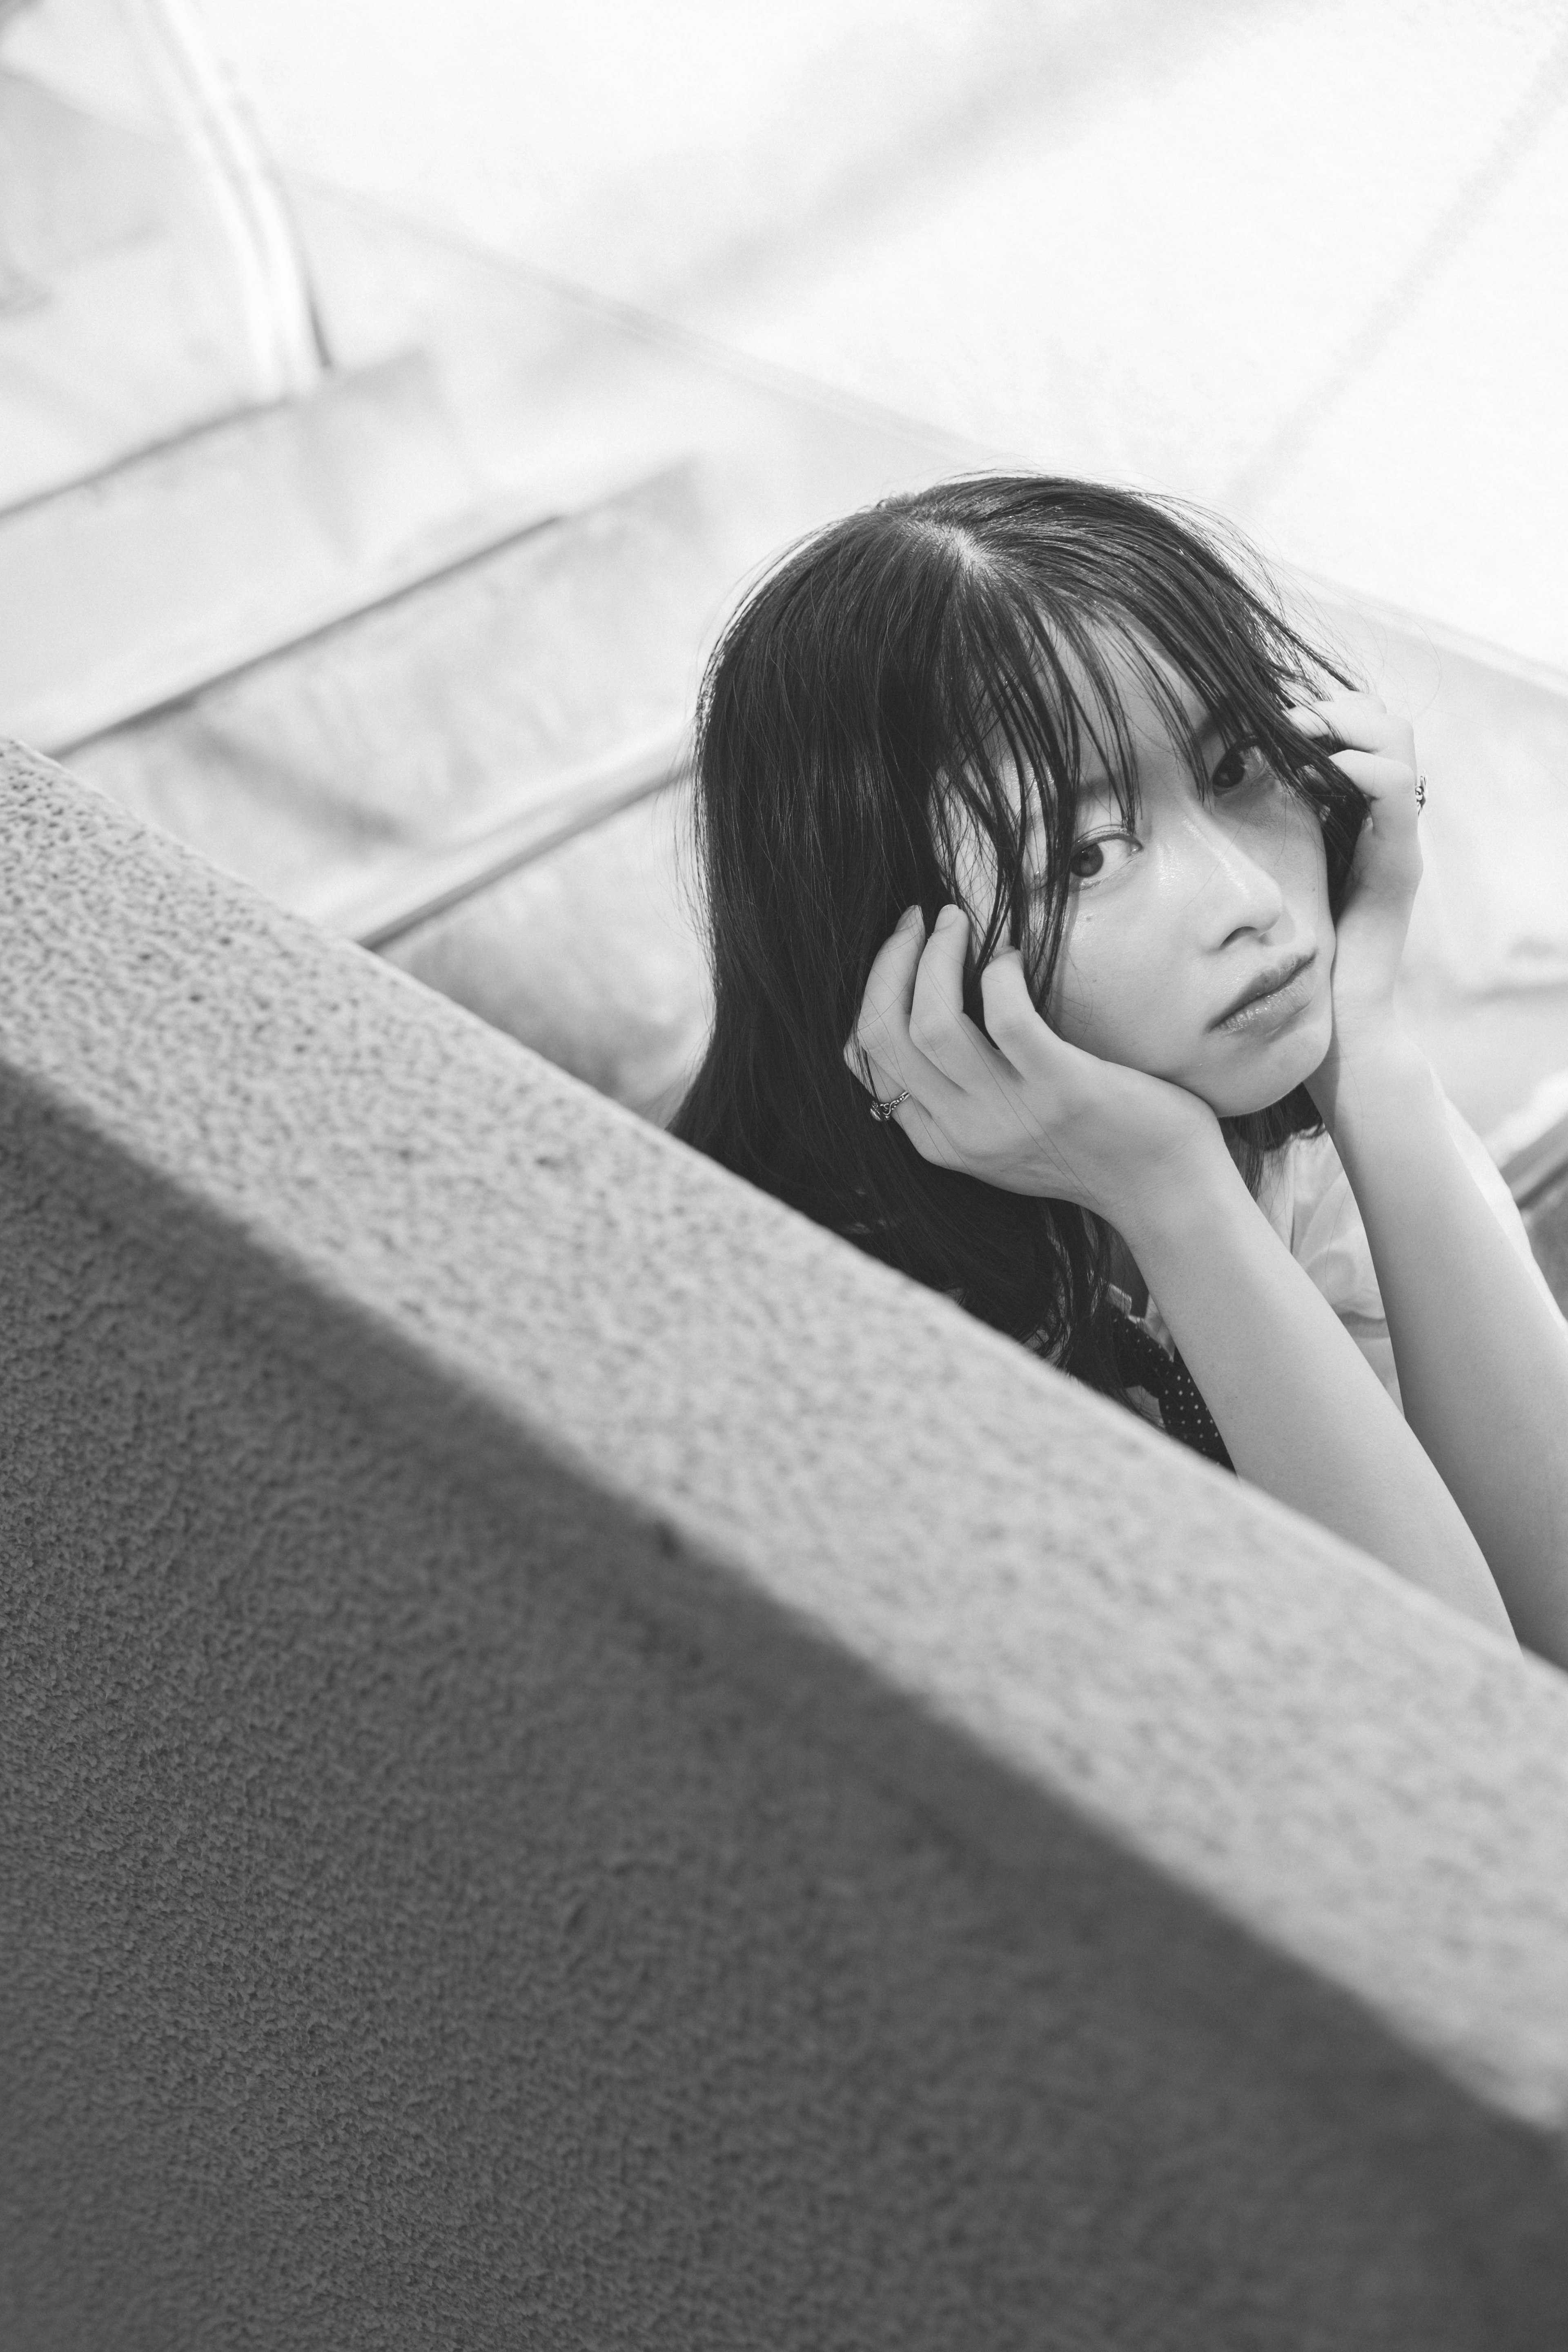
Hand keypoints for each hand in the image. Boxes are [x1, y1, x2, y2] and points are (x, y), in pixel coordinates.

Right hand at [844, 903, 1225, 1227]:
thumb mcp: (1000, 1137)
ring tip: (960, 922)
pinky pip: (1006, 1016)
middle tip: (921, 920)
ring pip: (932, 1022)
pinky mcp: (1061, 1089)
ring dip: (938, 956)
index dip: (872, 990)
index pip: (863, 1059)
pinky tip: (1015, 957)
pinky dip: (1001, 972)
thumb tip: (924, 1016)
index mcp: (940, 1140)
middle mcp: (964, 1131)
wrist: (1164, 1190)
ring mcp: (1009, 1113)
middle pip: (884, 1035)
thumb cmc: (1092, 1148)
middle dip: (891, 962)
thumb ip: (957, 1097)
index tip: (901, 948)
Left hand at [1288, 691, 1422, 1117]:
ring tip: (1299, 730)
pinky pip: (1396, 796)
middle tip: (1284, 714)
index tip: (1263, 714)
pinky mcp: (1400, 867)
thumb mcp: (1264, 880)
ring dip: (1348, 722)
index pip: (1355, 729)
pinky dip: (1363, 769)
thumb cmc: (1293, 963)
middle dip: (1334, 703)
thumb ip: (1249, 839)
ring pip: (1398, 743)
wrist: (1340, 1030)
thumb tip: (1186, 802)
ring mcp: (1396, 840)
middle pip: (1382, 722)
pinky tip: (1324, 770)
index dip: (1318, 707)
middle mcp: (1380, 820)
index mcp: (1350, 816)